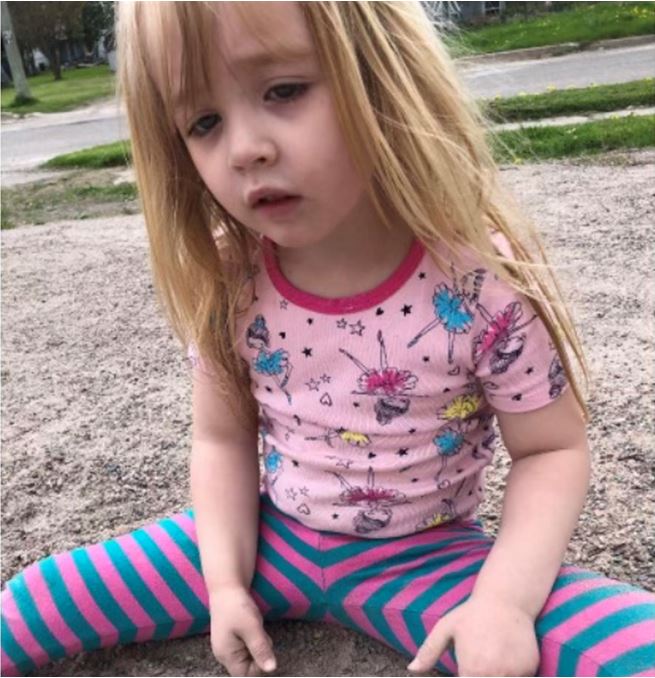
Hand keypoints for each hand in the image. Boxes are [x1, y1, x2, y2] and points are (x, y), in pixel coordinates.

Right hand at [209, 585, 276, 675]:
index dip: (259, 667)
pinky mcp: (232, 636)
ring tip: (255, 627)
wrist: (226, 586)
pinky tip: (253, 625)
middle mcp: (225, 654)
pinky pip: (247, 645)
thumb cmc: (236, 606)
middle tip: (260, 634)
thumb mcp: (251, 627)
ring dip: (258, 644)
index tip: (265, 649)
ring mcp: (228, 645)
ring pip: (250, 654)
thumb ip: (261, 649)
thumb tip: (271, 669)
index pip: (245, 675)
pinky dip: (254, 637)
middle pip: (248, 666)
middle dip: (259, 653)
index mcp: (227, 655)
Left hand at [408, 595, 539, 675]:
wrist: (506, 599)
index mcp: (472, 670)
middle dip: (480, 676)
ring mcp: (515, 673)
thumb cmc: (472, 614)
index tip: (464, 670)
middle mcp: (494, 675)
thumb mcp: (445, 628)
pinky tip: (505, 658)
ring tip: (490, 658)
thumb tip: (413, 669)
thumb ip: (428, 651)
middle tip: (478, 662)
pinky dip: (513, 673)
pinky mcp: (531, 669)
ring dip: (496, 675)